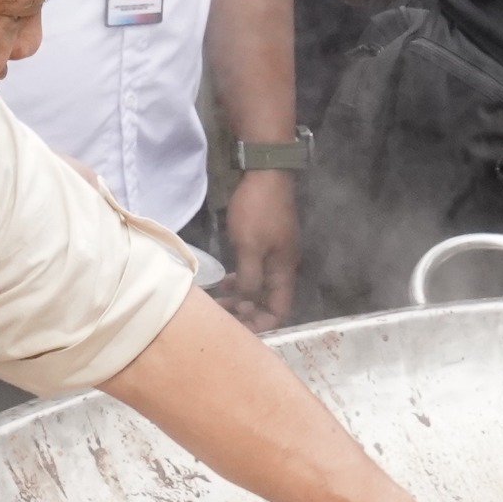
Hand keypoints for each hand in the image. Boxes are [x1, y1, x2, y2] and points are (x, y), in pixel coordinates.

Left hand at [215, 169, 296, 330]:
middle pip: (268, 303)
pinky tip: (224, 283)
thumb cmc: (258, 210)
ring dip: (241, 299)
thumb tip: (246, 306)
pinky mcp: (265, 243)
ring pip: (259, 288)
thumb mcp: (250, 248)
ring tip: (218, 303)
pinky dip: (240, 281)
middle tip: (220, 318)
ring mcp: (274, 255)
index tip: (236, 330)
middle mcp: (283, 267)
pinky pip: (254, 272)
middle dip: (247, 314)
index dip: (260, 325)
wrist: (266, 171)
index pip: (279, 311)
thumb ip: (249, 280)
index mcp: (284, 271)